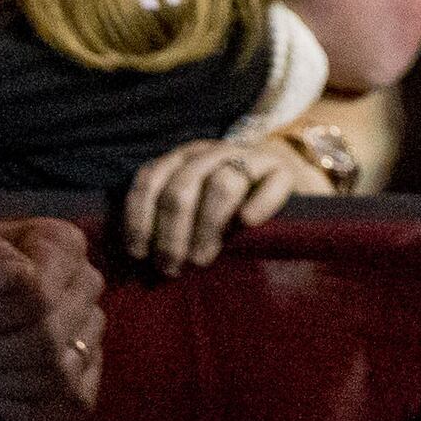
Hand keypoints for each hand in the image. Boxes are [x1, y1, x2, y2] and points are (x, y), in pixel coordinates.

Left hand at [0, 217, 104, 420]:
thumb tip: (13, 280)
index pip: (37, 297)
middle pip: (47, 339)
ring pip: (59, 374)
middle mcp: (89, 284)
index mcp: (64, 245)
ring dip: (4, 379)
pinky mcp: (89, 372)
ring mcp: (94, 331)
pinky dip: (28, 410)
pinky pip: (73, 403)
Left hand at [123, 134, 330, 276]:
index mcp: (182, 158)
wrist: (276, 176)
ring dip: (207, 227)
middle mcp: (211, 152)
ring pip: (221, 185)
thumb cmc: (224, 206)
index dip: (140, 219)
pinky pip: (269, 184)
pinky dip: (258, 204)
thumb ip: (165, 219)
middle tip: (171, 268)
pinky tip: (248, 222)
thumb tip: (139, 256)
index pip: (150, 180)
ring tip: (201, 259)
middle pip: (182, 188)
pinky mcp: (280, 169)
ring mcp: (247, 157)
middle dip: (171, 233)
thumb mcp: (189, 205)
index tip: (139, 254)